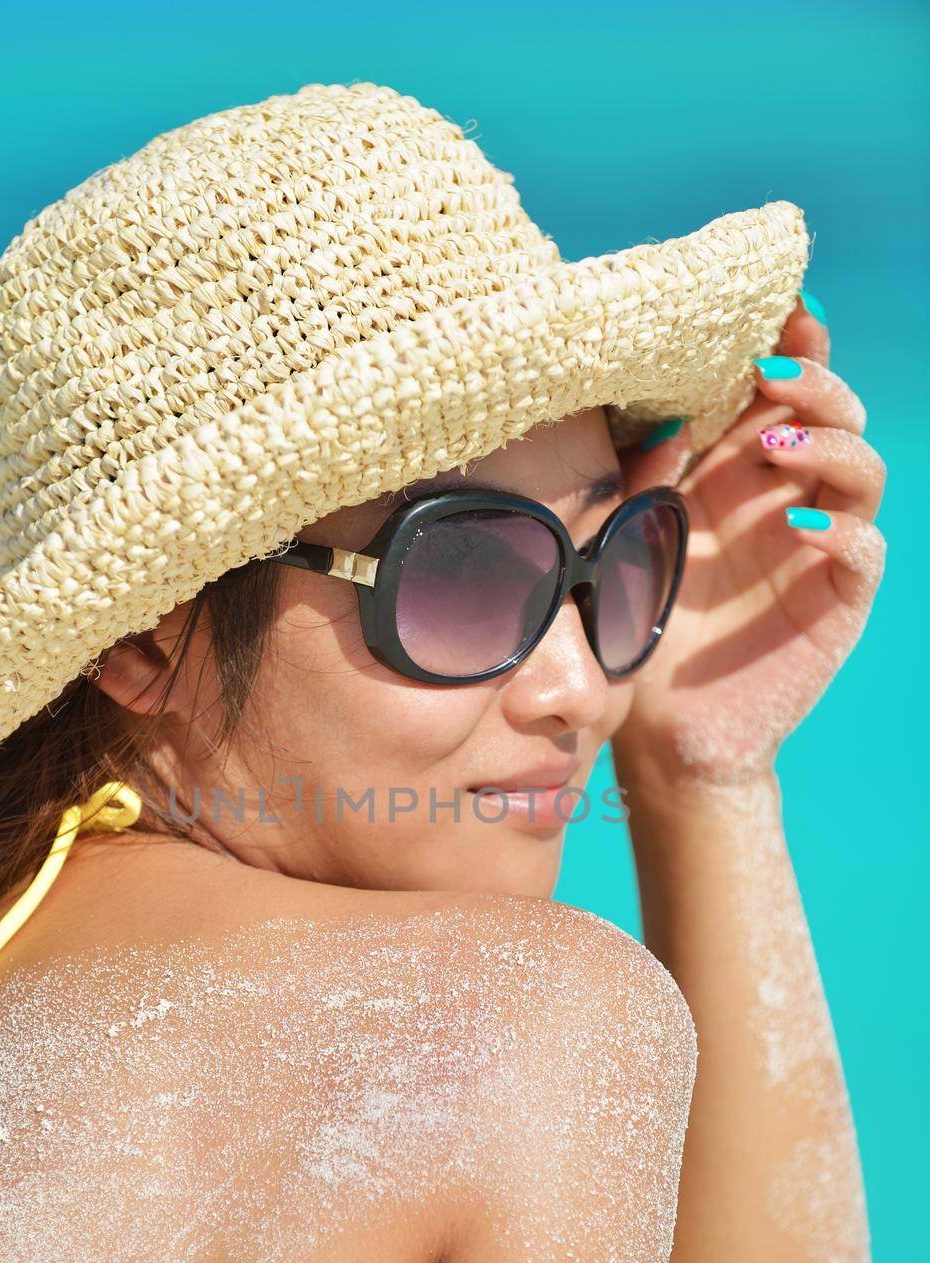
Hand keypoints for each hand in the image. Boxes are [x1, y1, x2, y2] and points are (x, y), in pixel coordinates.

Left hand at [610, 298, 885, 794]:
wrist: (663, 727)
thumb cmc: (639, 627)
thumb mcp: (629, 542)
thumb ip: (645, 478)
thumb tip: (664, 414)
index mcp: (734, 468)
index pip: (777, 389)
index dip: (788, 343)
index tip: (774, 305)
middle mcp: (785, 495)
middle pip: (833, 412)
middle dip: (812, 381)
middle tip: (770, 372)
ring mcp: (818, 544)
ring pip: (861, 468)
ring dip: (828, 443)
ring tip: (775, 445)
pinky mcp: (838, 599)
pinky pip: (863, 550)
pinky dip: (840, 530)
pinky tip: (797, 526)